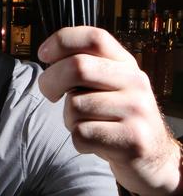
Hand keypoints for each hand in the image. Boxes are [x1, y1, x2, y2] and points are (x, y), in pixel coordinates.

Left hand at [38, 26, 181, 195]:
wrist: (152, 157)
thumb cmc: (116, 118)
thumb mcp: (108, 86)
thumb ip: (85, 69)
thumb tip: (48, 56)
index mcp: (126, 64)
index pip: (95, 38)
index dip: (62, 41)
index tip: (43, 54)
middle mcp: (135, 82)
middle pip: (78, 67)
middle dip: (50, 81)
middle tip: (50, 94)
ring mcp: (136, 110)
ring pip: (75, 106)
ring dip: (69, 120)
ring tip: (88, 125)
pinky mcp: (132, 139)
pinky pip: (81, 134)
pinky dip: (79, 142)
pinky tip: (95, 143)